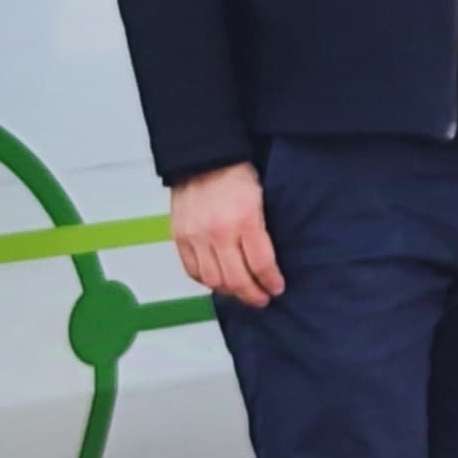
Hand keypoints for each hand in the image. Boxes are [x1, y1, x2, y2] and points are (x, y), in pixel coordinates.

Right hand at [171, 161, 282, 307]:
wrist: (204, 158)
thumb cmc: (236, 175)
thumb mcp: (261, 199)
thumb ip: (261, 231)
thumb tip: (269, 263)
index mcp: (245, 219)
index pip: (261, 264)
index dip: (271, 282)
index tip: (277, 288)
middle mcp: (219, 231)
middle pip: (236, 279)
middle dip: (252, 295)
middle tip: (262, 299)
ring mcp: (196, 236)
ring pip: (213, 281)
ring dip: (229, 292)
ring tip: (240, 292)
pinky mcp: (180, 236)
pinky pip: (192, 270)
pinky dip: (206, 281)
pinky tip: (217, 281)